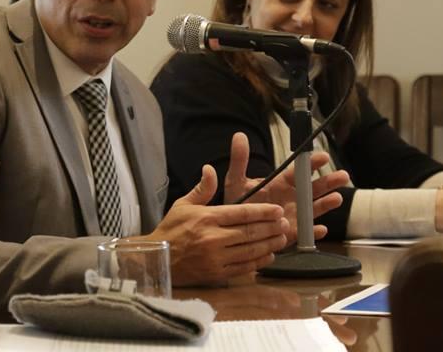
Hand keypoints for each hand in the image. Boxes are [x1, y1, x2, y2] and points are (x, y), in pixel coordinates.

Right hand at [146, 164, 287, 285]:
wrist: (157, 259)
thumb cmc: (171, 229)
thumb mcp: (183, 204)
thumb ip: (202, 189)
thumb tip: (210, 169)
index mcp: (206, 218)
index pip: (241, 213)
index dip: (262, 211)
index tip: (277, 210)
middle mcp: (213, 237)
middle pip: (250, 231)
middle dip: (271, 227)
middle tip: (285, 223)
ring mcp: (216, 257)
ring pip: (250, 250)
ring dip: (269, 244)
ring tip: (282, 238)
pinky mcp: (217, 274)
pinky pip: (244, 267)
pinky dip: (259, 262)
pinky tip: (269, 256)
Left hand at [223, 132, 348, 243]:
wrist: (236, 227)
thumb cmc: (239, 202)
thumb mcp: (236, 180)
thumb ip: (239, 160)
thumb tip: (239, 136)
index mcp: (281, 183)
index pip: (298, 171)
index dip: (311, 164)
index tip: (323, 157)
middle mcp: (292, 197)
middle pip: (313, 188)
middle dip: (328, 182)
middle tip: (343, 176)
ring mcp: (295, 216)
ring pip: (315, 208)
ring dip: (327, 204)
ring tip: (337, 198)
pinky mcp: (294, 233)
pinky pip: (307, 233)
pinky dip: (313, 232)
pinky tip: (321, 229)